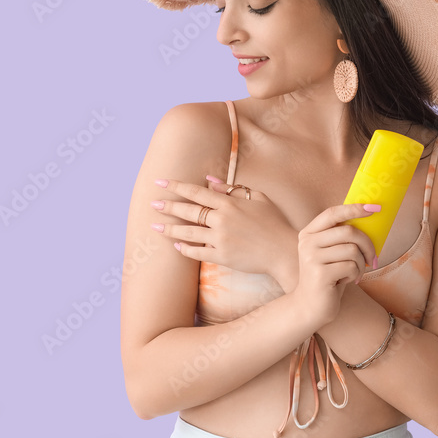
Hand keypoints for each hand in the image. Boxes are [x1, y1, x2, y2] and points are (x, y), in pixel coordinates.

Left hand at [150, 175, 296, 288]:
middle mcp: (222, 220)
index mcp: (229, 203)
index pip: (197, 192)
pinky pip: (198, 253)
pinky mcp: (222, 256)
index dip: (177, 186)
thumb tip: (209, 180)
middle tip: (152, 203)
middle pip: (188, 211)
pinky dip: (186, 250)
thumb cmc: (274, 222)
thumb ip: (232, 189)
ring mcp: (220, 239)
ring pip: (188, 233)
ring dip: (170, 229)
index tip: (160, 182)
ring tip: (155, 226)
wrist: (284, 251)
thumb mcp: (258, 198)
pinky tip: (176, 247)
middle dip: (168, 206)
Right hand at [294, 203, 378, 326]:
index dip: (354, 208)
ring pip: (352, 250)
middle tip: (372, 258)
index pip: (332, 214)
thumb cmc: (327, 276)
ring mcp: (311, 258)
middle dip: (368, 245)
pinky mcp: (320, 274)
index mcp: (308, 233)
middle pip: (348, 232)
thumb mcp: (330, 253)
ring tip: (354, 273)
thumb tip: (369, 217)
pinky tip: (346, 281)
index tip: (374, 208)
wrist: (310, 306)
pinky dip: (355, 275)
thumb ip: (341, 237)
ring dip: (361, 264)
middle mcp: (307, 243)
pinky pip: (351, 267)